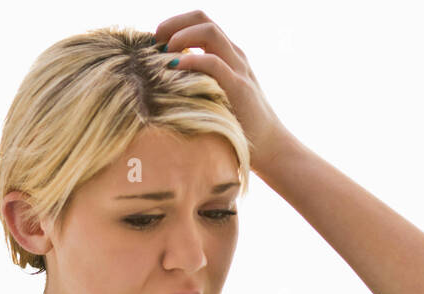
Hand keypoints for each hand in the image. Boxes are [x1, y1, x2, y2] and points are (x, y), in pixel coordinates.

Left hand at [152, 11, 296, 177]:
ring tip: (163, 51)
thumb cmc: (236, 123)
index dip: (175, 23)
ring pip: (210, 32)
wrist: (269, 144)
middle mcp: (233, 55)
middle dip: (174, 24)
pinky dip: (192, 61)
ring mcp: (238, 69)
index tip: (155, 39)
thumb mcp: (214, 94)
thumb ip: (197, 80)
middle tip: (154, 40)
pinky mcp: (238, 87)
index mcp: (227, 54)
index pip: (200, 21)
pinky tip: (174, 67)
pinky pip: (214, 63)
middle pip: (203, 20)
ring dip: (181, 36)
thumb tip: (163, 80)